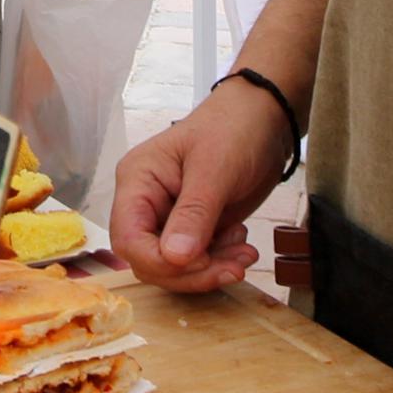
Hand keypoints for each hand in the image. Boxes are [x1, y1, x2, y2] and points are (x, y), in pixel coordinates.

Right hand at [108, 78, 295, 293]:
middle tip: (233, 267)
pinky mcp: (193, 228)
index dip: (160, 261)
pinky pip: (196, 261)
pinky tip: (242, 246)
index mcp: (138, 182)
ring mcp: (169, 218)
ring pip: (174, 266)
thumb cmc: (233, 129)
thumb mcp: (214, 169)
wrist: (264, 120)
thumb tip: (174, 258)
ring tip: (244, 254)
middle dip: (191, 272)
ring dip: (210, 270)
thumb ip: (193, 214)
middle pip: (149, 260)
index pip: (128, 238)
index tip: (201, 262)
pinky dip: (220, 262)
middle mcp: (146, 204)